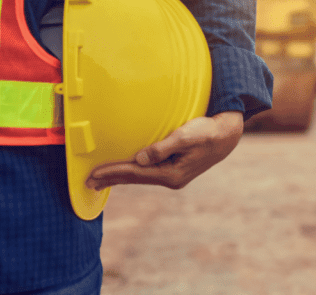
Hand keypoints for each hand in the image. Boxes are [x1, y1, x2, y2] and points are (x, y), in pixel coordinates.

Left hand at [86, 111, 242, 190]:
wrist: (227, 135)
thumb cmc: (208, 132)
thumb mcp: (186, 136)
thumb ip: (162, 148)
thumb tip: (140, 159)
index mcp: (172, 174)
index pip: (136, 173)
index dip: (113, 172)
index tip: (93, 174)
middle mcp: (171, 179)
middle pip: (135, 179)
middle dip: (111, 179)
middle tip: (87, 183)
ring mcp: (173, 175)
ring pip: (140, 177)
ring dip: (120, 176)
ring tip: (100, 179)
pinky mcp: (175, 169)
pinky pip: (148, 172)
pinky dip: (133, 172)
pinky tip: (126, 171)